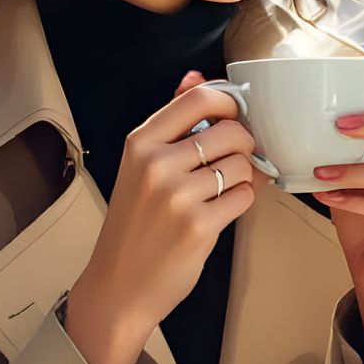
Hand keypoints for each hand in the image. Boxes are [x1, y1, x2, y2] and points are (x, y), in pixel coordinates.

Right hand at [63, 71, 269, 363]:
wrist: (119, 286)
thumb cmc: (134, 225)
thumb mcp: (140, 166)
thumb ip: (171, 121)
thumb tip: (194, 77)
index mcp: (140, 142)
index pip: (199, 98)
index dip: (229, 101)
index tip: (235, 115)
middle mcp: (156, 164)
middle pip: (230, 130)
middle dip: (243, 145)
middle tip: (232, 162)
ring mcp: (178, 196)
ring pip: (242, 165)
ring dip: (244, 177)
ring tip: (222, 191)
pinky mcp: (199, 226)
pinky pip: (245, 197)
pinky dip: (242, 202)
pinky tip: (222, 211)